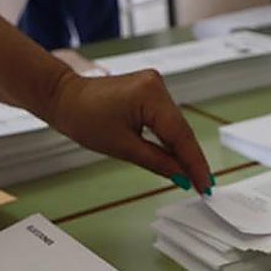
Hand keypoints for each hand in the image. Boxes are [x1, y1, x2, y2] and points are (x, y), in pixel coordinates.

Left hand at [47, 71, 212, 194]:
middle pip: (181, 130)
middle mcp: (157, 85)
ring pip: (176, 125)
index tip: (205, 185)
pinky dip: (171, 138)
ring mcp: (155, 85)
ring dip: (183, 150)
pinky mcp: (150, 90)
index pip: (180, 136)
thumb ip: (158, 162)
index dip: (194, 164)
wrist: (65, 98)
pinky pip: (167, 118)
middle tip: (205, 186)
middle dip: (191, 159)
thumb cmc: (84, 118)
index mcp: (151, 95)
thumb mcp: (123, 147)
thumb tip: (182, 176)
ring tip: (195, 177)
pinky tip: (179, 158)